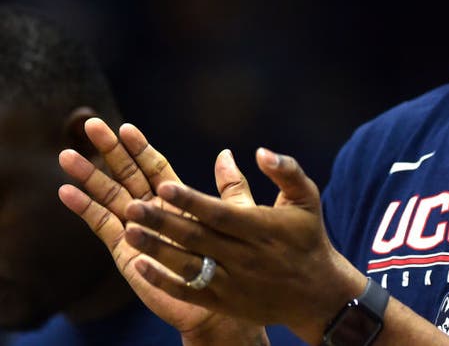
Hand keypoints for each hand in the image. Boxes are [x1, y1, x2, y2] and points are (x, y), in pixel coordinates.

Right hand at [58, 119, 267, 343]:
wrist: (219, 303)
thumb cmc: (232, 260)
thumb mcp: (234, 217)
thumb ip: (230, 187)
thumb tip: (227, 153)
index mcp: (176, 200)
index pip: (154, 166)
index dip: (139, 147)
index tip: (125, 127)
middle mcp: (153, 210)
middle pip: (126, 174)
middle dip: (108, 150)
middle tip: (90, 124)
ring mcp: (136, 229)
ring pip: (109, 196)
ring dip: (88, 176)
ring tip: (66, 155)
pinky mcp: (126, 250)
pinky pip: (102, 225)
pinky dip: (85, 208)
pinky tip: (66, 192)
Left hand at [122, 148, 366, 342]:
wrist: (317, 293)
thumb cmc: (309, 237)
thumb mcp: (306, 198)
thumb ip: (286, 171)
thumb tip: (260, 151)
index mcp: (263, 228)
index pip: (220, 214)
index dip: (191, 201)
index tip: (163, 186)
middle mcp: (246, 257)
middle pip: (198, 238)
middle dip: (163, 222)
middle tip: (131, 206)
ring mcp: (234, 282)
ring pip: (188, 265)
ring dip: (156, 249)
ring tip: (127, 231)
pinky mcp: (226, 302)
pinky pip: (189, 292)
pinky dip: (163, 280)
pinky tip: (139, 265)